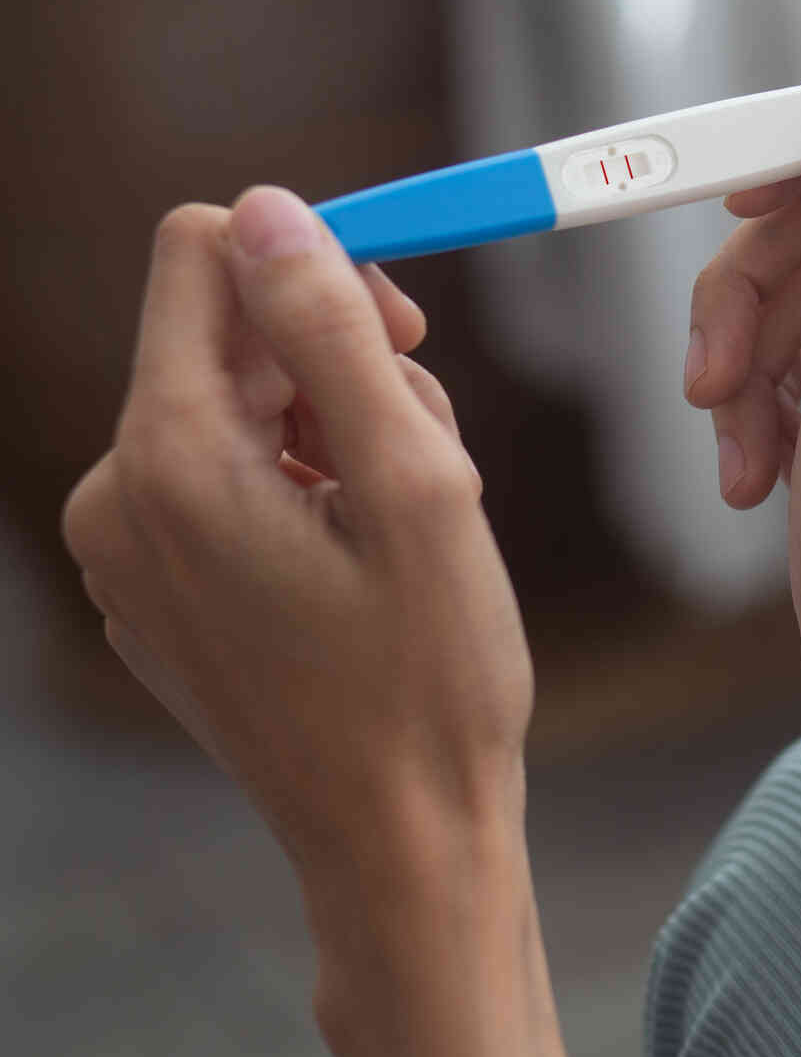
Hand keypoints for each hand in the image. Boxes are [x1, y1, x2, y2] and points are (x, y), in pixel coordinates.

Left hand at [62, 188, 531, 883]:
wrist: (398, 845)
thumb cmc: (429, 682)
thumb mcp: (417, 489)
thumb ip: (337, 336)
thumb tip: (274, 211)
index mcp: (170, 459)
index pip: (204, 256)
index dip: (318, 266)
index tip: (403, 335)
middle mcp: (114, 496)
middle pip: (228, 337)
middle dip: (341, 369)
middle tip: (427, 464)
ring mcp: (126, 553)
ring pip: (239, 410)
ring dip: (336, 436)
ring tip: (404, 531)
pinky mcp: (156, 593)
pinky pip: (225, 482)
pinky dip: (304, 494)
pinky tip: (362, 571)